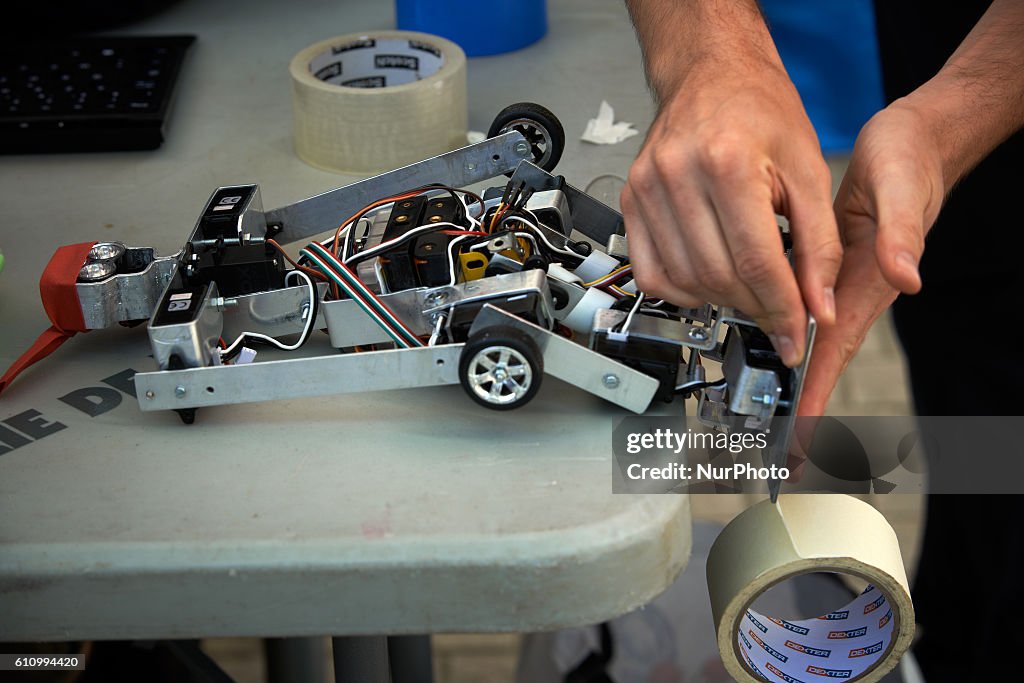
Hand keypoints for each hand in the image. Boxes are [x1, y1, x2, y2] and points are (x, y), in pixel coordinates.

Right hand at [621, 52, 840, 366]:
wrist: (712, 74)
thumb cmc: (761, 111)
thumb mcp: (809, 171)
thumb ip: (820, 246)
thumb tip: (819, 307)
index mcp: (729, 162)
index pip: (756, 262)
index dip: (781, 308)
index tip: (795, 336)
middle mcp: (679, 175)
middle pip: (719, 277)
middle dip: (756, 307)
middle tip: (780, 314)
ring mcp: (646, 189)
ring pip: (684, 281)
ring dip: (721, 301)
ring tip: (748, 292)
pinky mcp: (630, 200)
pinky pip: (649, 272)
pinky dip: (681, 291)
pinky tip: (708, 281)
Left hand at [797, 103, 945, 417]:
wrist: (913, 141)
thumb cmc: (912, 162)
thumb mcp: (903, 190)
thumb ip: (905, 234)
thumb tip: (908, 278)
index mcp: (864, 287)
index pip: (833, 353)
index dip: (815, 398)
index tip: (800, 440)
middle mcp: (848, 294)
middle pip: (818, 363)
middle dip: (803, 410)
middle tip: (784, 458)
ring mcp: (835, 285)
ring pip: (806, 342)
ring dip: (792, 382)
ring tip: (774, 425)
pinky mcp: (821, 268)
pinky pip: (796, 311)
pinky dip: (782, 337)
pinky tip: (766, 351)